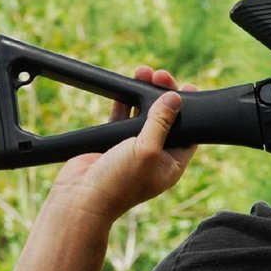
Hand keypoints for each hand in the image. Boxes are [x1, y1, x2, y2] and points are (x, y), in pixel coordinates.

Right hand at [52, 66, 198, 220]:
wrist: (80, 197)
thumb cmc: (118, 182)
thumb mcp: (147, 150)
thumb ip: (161, 123)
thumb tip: (175, 99)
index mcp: (172, 164)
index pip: (189, 133)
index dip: (189, 111)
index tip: (189, 87)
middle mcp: (155, 156)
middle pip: (166, 121)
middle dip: (165, 97)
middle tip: (162, 76)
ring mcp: (133, 149)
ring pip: (143, 116)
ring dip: (145, 94)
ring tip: (145, 72)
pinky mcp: (113, 143)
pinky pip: (122, 117)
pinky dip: (125, 101)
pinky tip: (128, 84)